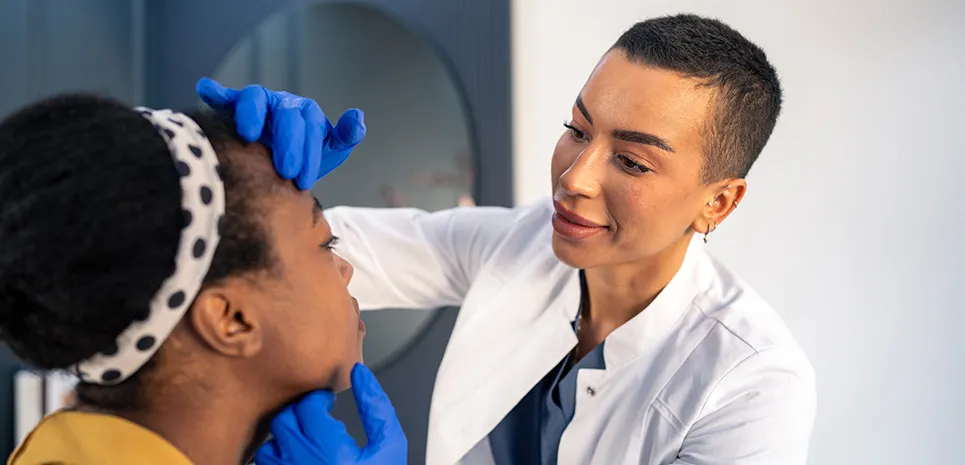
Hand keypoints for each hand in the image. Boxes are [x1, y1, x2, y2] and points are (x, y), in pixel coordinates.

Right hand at [196, 77, 365, 189]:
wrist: (280, 170)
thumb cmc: (305, 158)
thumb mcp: (330, 150)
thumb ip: (345, 136)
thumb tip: (358, 117)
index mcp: (305, 113)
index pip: (308, 126)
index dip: (308, 153)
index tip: (303, 181)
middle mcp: (281, 104)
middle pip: (285, 114)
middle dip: (287, 142)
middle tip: (286, 171)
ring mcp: (259, 105)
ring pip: (255, 98)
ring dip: (251, 114)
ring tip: (249, 134)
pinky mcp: (235, 109)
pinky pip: (225, 97)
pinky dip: (216, 93)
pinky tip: (206, 90)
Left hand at [254, 364, 406, 464]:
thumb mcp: (390, 446)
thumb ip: (377, 407)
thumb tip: (360, 375)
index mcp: (332, 454)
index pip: (308, 407)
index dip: (318, 399)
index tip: (328, 403)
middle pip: (283, 421)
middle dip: (299, 413)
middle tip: (316, 417)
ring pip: (269, 447)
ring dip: (285, 438)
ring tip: (305, 440)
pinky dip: (278, 460)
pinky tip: (298, 460)